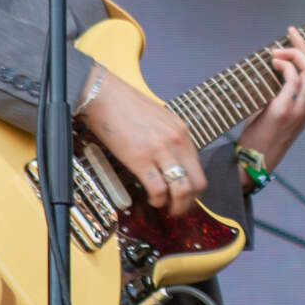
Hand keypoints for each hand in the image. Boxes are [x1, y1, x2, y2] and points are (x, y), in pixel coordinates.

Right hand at [80, 72, 208, 212]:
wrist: (104, 96)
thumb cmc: (126, 107)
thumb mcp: (159, 120)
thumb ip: (169, 140)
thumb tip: (170, 163)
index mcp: (182, 132)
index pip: (199, 169)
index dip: (194, 190)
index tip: (184, 197)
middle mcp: (177, 141)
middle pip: (197, 183)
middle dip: (189, 202)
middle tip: (177, 209)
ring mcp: (160, 150)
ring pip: (182, 190)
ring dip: (176, 206)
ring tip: (165, 208)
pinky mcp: (141, 158)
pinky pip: (158, 190)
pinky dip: (157, 200)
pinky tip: (151, 199)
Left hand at [237, 28, 304, 171]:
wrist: (252, 163)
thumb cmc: (259, 137)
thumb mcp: (273, 110)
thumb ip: (277, 90)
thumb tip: (268, 66)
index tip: (295, 34)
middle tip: (288, 41)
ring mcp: (299, 109)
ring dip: (294, 55)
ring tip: (276, 54)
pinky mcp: (284, 111)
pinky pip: (293, 81)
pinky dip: (284, 66)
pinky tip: (272, 65)